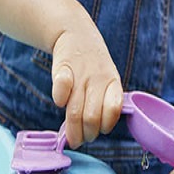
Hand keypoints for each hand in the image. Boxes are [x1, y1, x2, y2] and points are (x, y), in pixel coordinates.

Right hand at [50, 24, 122, 147]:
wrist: (76, 33)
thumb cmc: (93, 66)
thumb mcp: (107, 80)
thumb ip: (103, 104)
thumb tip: (92, 135)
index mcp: (112, 82)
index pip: (114, 109)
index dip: (106, 125)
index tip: (100, 130)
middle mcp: (98, 78)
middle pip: (92, 117)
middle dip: (87, 135)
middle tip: (82, 139)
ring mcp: (80, 73)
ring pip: (75, 110)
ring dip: (72, 129)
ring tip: (71, 138)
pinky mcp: (62, 67)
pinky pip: (61, 86)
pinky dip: (59, 98)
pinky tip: (60, 102)